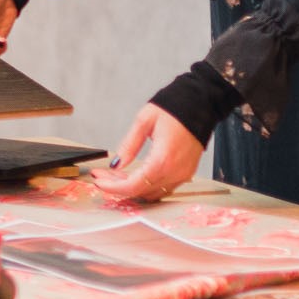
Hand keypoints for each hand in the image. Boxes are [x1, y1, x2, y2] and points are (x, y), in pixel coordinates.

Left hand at [89, 105, 204, 202]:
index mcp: (162, 159)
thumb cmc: (174, 110)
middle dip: (118, 186)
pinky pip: (164, 188)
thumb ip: (128, 146)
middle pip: (141, 192)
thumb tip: (115, 164)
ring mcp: (182, 175)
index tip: (99, 182)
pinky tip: (134, 175)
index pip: (133, 186)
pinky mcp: (186, 173)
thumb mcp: (143, 122)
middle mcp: (175, 171)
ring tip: (116, 175)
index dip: (113, 187)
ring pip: (152, 193)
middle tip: (103, 177)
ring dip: (132, 187)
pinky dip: (146, 185)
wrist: (199, 105)